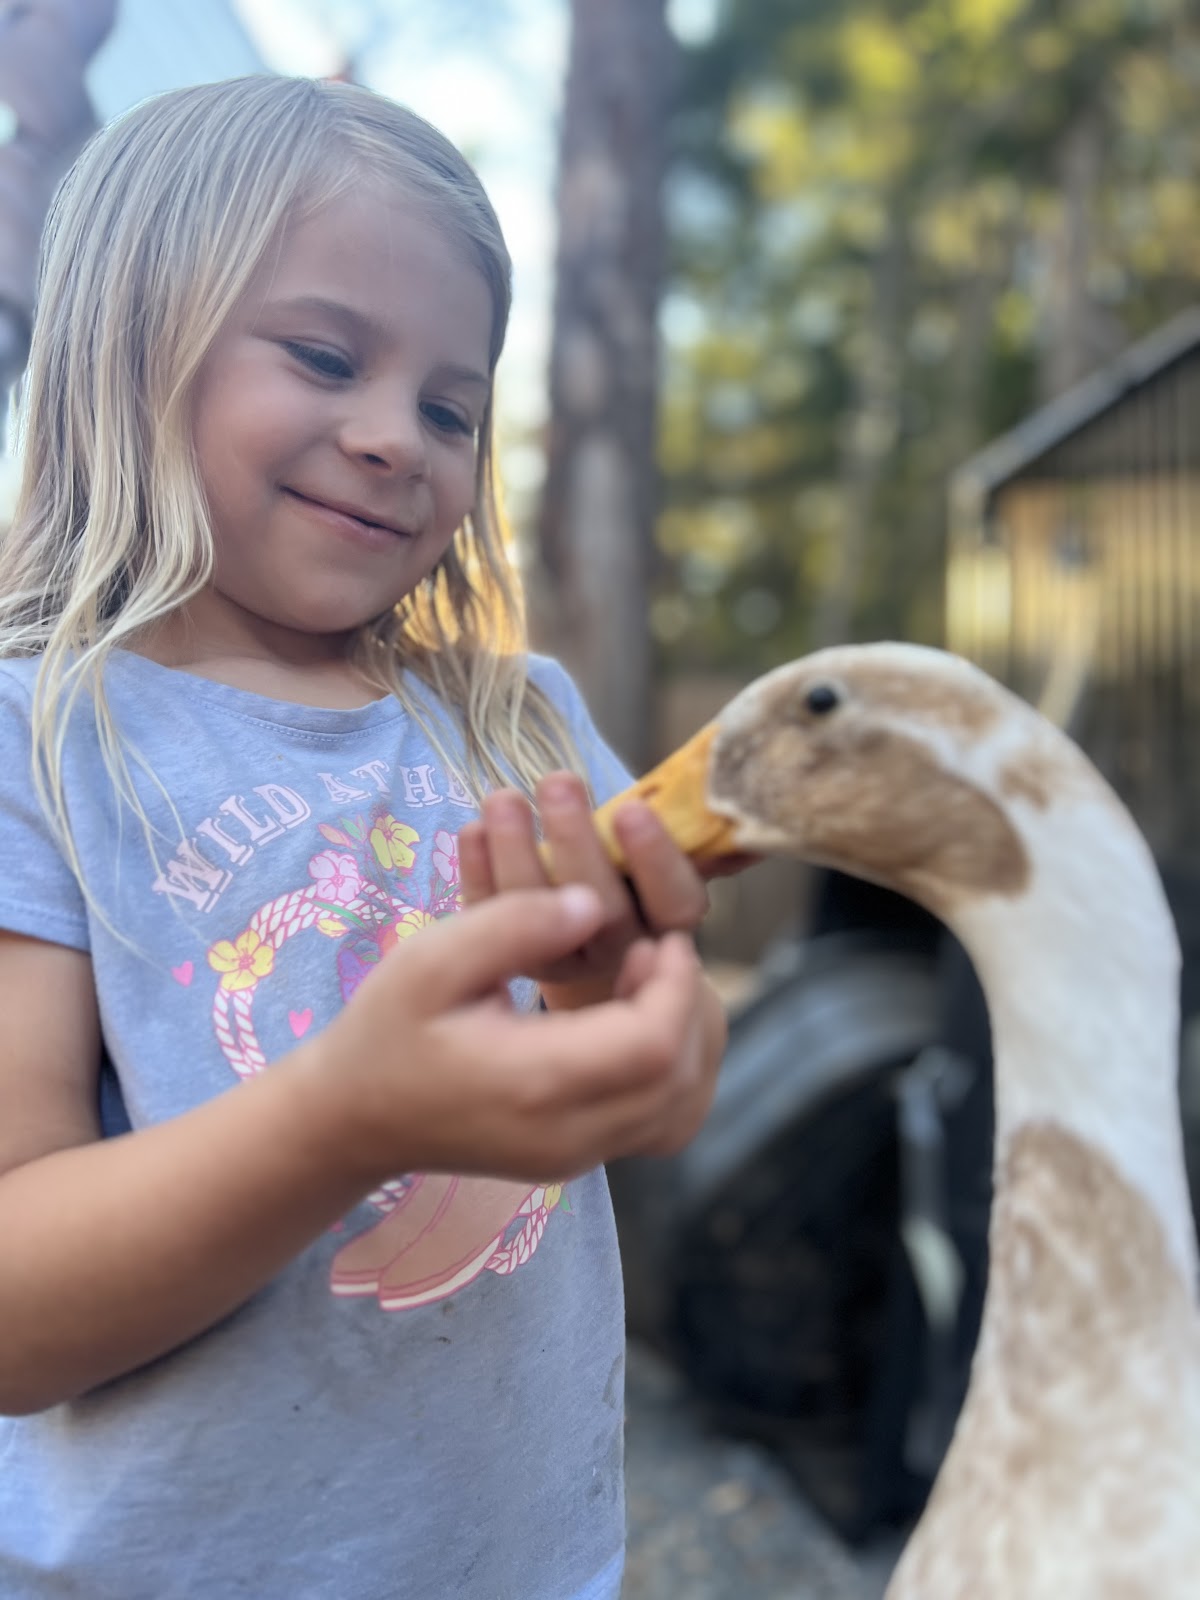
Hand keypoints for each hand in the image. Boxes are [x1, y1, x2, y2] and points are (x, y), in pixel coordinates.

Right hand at [291, 885, 715, 1184]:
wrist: (353, 1118)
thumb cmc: (386, 1030)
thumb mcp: (430, 959)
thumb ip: (512, 924)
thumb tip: (594, 903)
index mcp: (534, 1082)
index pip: (654, 1045)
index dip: (676, 985)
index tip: (660, 935)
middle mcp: (567, 1135)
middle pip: (679, 1079)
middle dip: (687, 1006)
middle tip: (657, 951)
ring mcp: (577, 1158)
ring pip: (680, 1110)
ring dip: (689, 1042)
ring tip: (649, 984)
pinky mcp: (579, 1160)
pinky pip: (658, 1124)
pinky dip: (673, 1073)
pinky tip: (637, 1024)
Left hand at [458, 772, 711, 1010]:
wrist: (596, 964)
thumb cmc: (642, 892)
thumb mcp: (676, 875)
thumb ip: (707, 850)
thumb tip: (749, 825)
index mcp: (669, 932)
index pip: (674, 902)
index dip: (654, 857)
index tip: (631, 808)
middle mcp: (620, 954)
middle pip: (601, 908)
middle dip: (577, 839)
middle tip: (559, 782)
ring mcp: (563, 962)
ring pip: (540, 918)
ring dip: (519, 851)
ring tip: (505, 797)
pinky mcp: (513, 959)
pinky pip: (491, 921)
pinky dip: (477, 874)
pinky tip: (470, 830)